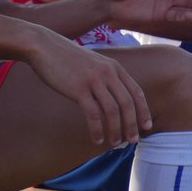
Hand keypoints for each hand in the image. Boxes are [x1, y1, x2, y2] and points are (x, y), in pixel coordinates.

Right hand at [28, 33, 150, 145]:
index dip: (143, 111)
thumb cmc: (68, 58)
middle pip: (127, 103)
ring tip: (114, 143)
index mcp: (115, 68)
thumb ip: (106, 78)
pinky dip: (97, 129)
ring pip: (112, 110)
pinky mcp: (78, 88)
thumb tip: (114, 99)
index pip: (136, 92)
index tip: (147, 126)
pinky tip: (97, 139)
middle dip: (132, 124)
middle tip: (133, 140)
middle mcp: (108, 73)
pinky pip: (93, 113)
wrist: (44, 46)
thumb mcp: (95, 64)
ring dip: (115, 130)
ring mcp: (94, 80)